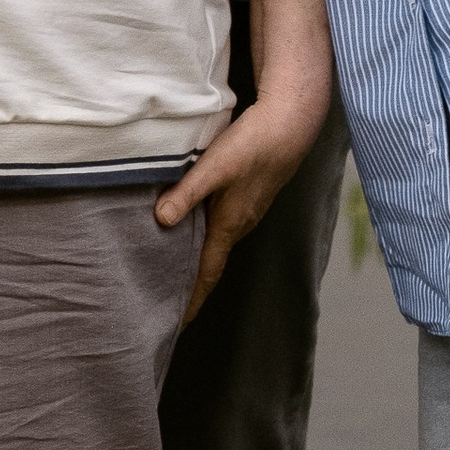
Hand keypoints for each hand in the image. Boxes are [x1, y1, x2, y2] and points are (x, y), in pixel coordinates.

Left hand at [154, 94, 324, 320]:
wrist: (290, 126)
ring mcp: (246, 211)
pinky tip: (192, 223)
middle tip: (165, 297)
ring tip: (173, 264)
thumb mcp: (213, 168)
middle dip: (191, 282)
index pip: (208, 272)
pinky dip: (205, 233)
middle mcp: (239, 224)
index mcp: (229, 225)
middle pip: (210, 262)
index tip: (178, 322)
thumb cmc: (252, 147)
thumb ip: (186, 193)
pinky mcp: (248, 196)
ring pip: (216, 241)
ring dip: (198, 256)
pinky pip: (222, 224)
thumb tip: (160, 220)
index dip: (192, 298)